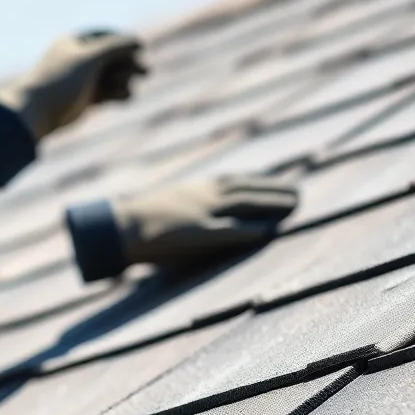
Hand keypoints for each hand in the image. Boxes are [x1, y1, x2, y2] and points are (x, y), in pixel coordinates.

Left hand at [0, 29, 147, 141]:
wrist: (37, 111)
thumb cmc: (60, 80)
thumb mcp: (90, 59)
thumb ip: (115, 48)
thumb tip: (138, 40)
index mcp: (73, 43)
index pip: (105, 36)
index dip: (124, 41)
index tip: (140, 48)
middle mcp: (78, 59)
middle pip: (111, 57)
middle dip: (128, 64)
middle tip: (145, 72)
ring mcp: (81, 80)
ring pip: (111, 76)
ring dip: (124, 80)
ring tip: (127, 89)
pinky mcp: (85, 99)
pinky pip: (107, 93)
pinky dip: (117, 94)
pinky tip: (125, 98)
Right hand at [65, 175, 298, 281]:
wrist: (116, 226)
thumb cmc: (135, 220)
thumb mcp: (165, 207)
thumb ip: (184, 207)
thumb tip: (191, 213)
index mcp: (193, 189)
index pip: (233, 181)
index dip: (258, 182)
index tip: (278, 182)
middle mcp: (201, 196)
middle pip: (246, 190)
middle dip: (274, 191)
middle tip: (298, 194)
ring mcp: (200, 213)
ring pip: (245, 205)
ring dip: (273, 205)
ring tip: (296, 206)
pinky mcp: (196, 233)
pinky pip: (230, 230)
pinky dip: (252, 229)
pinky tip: (270, 231)